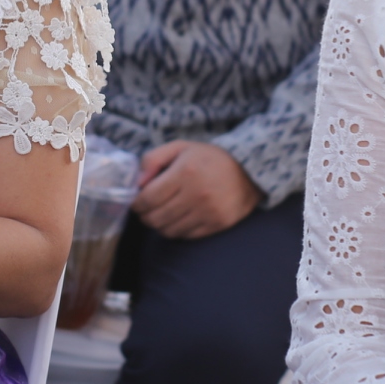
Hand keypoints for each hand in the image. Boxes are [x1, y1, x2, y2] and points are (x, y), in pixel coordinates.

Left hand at [132, 140, 262, 238]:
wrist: (248, 170)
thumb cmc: (208, 158)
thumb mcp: (180, 147)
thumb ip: (153, 159)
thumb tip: (137, 183)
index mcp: (185, 172)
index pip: (148, 198)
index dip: (136, 203)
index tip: (136, 201)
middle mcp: (197, 194)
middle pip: (156, 218)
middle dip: (145, 215)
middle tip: (147, 209)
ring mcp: (209, 212)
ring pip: (169, 230)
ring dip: (160, 224)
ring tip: (162, 213)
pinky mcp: (218, 224)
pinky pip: (186, 236)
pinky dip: (177, 230)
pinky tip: (179, 218)